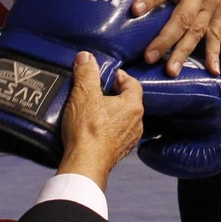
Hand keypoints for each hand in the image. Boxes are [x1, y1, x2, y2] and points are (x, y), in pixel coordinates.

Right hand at [58, 51, 143, 189]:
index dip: (121, 77)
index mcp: (133, 105)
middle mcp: (137, 122)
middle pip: (129, 101)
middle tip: (99, 90)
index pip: (133, 84)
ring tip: (95, 109)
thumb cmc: (87, 129)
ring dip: (112, 113)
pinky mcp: (119, 152)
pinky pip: (117, 134)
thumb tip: (86, 57)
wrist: (85, 164)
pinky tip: (94, 128)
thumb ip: (86, 73)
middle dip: (115, 94)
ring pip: (124, 119)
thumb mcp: (83, 94)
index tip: (109, 75)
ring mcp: (129, 139)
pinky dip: (109, 128)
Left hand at [121, 0, 220, 76]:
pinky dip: (215, 54)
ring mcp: (212, 6)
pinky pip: (217, 36)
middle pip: (182, 19)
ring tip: (171, 70)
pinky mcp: (220, 13)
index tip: (135, 11)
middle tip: (148, 56)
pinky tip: (212, 71)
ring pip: (197, 32)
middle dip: (165, 39)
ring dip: (184, 52)